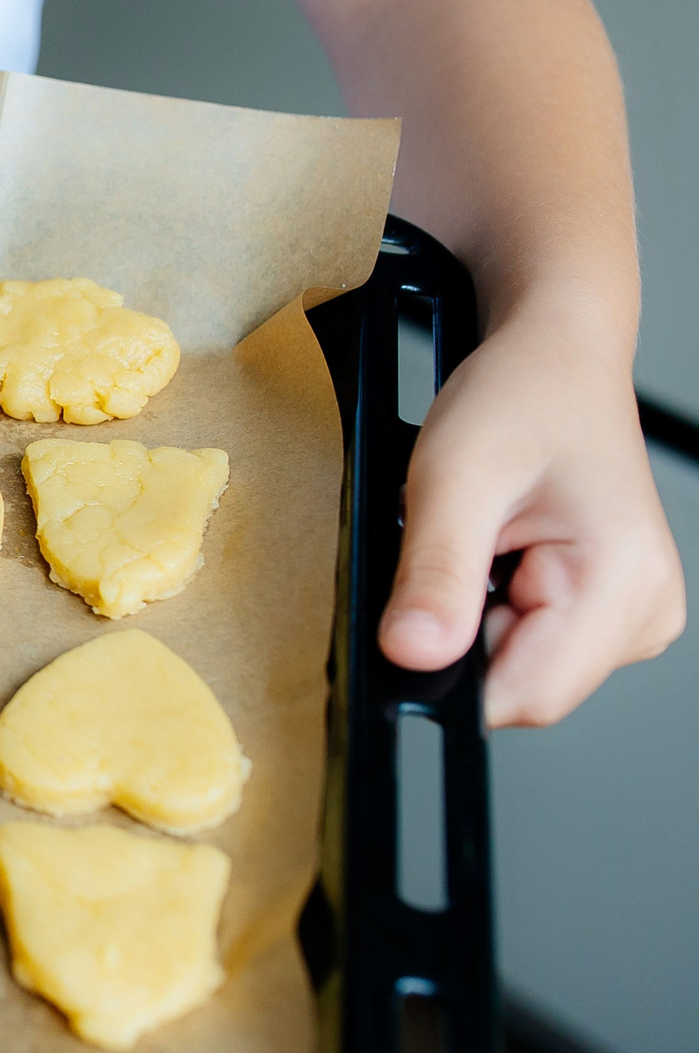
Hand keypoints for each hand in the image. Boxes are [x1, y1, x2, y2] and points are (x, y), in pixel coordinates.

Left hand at [379, 308, 684, 725]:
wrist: (553, 356)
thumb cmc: (521, 395)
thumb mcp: (455, 478)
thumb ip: (435, 574)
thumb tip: (411, 657)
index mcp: (623, 585)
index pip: (527, 695)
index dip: (450, 678)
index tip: (408, 627)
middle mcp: (643, 613)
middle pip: (517, 684)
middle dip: (459, 633)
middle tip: (448, 552)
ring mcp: (626, 615)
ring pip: (514, 665)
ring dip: (471, 615)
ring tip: (476, 541)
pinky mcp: (601, 610)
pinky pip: (523, 640)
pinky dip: (487, 605)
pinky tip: (491, 552)